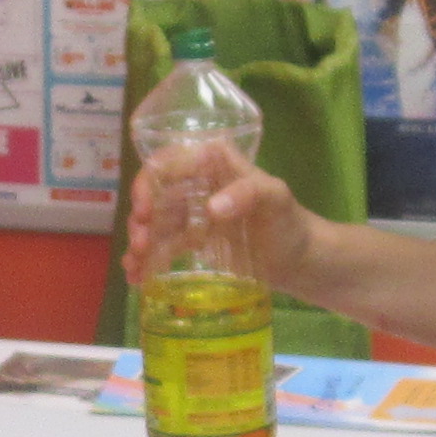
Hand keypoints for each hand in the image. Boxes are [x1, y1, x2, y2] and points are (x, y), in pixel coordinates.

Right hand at [122, 137, 317, 297]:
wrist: (300, 261)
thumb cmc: (290, 222)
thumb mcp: (276, 199)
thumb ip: (249, 193)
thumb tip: (212, 208)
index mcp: (214, 162)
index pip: (170, 161)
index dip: (149, 181)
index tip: (145, 210)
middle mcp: (198, 183)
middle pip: (156, 193)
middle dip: (141, 218)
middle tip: (141, 244)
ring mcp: (194, 213)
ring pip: (155, 221)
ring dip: (140, 240)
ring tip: (135, 266)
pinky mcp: (193, 240)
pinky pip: (164, 244)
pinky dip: (148, 259)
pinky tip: (136, 276)